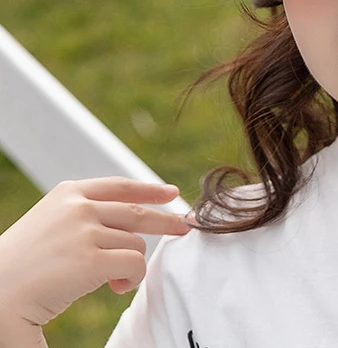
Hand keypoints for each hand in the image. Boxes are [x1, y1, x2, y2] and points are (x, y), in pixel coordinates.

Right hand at [0, 177, 192, 326]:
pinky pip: (134, 263)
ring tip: (112, 281)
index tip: (170, 192)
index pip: (119, 185)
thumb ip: (86, 217)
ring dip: (132, 265)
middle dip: (166, 220)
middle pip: (138, 211)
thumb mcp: (52, 226)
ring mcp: (84, 230)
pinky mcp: (90, 259)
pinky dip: (132, 279)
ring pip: (136, 243)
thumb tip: (131, 223)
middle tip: (184, 226)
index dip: (149, 188)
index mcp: (67, 193)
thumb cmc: (19, 269)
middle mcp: (78, 205)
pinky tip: (116, 287)